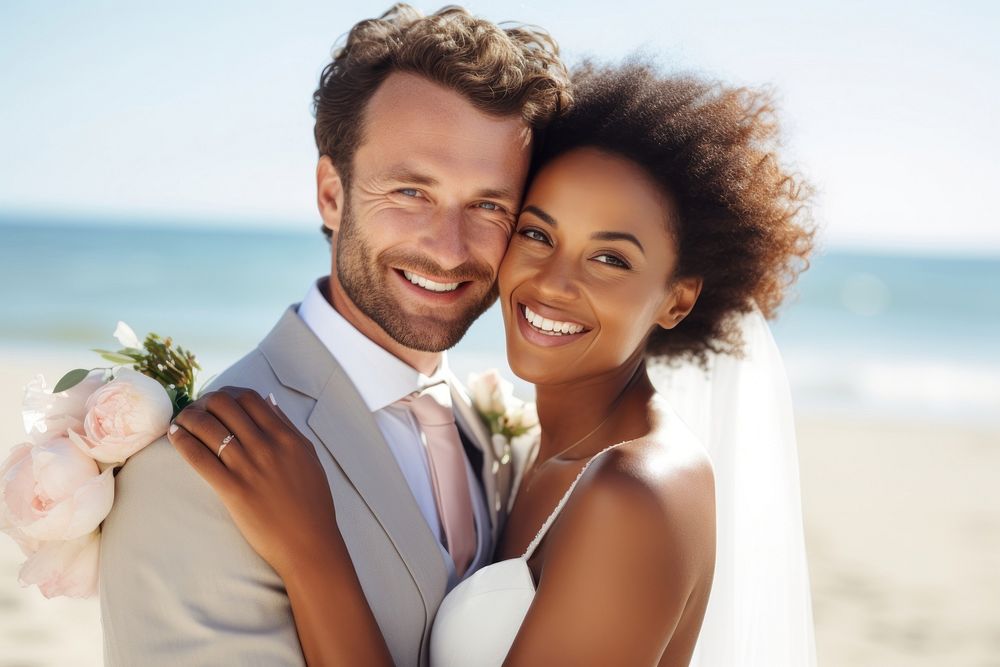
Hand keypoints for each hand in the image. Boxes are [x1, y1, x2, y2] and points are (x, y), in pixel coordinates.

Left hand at [168, 387, 340, 577]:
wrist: (309, 543)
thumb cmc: (312, 503)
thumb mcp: (307, 457)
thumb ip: (288, 428)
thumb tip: (269, 401)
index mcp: (286, 437)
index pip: (249, 398)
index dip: (227, 393)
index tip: (216, 401)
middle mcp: (267, 446)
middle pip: (225, 405)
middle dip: (203, 401)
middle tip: (195, 410)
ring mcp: (249, 468)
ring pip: (208, 427)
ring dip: (188, 417)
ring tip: (180, 421)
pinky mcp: (233, 490)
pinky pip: (200, 458)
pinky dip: (183, 442)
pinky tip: (175, 436)